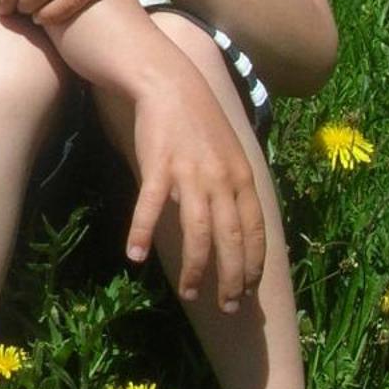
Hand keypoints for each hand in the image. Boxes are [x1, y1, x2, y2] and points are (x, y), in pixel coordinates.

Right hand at [124, 63, 266, 311]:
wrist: (168, 83)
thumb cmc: (197, 120)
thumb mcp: (229, 152)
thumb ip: (234, 185)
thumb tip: (239, 220)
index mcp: (242, 177)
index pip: (254, 230)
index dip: (252, 263)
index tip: (248, 290)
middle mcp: (221, 178)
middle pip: (231, 238)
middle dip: (231, 277)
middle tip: (227, 306)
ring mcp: (190, 173)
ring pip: (198, 230)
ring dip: (195, 266)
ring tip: (189, 293)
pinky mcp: (159, 165)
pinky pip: (151, 205)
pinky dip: (141, 232)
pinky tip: (134, 256)